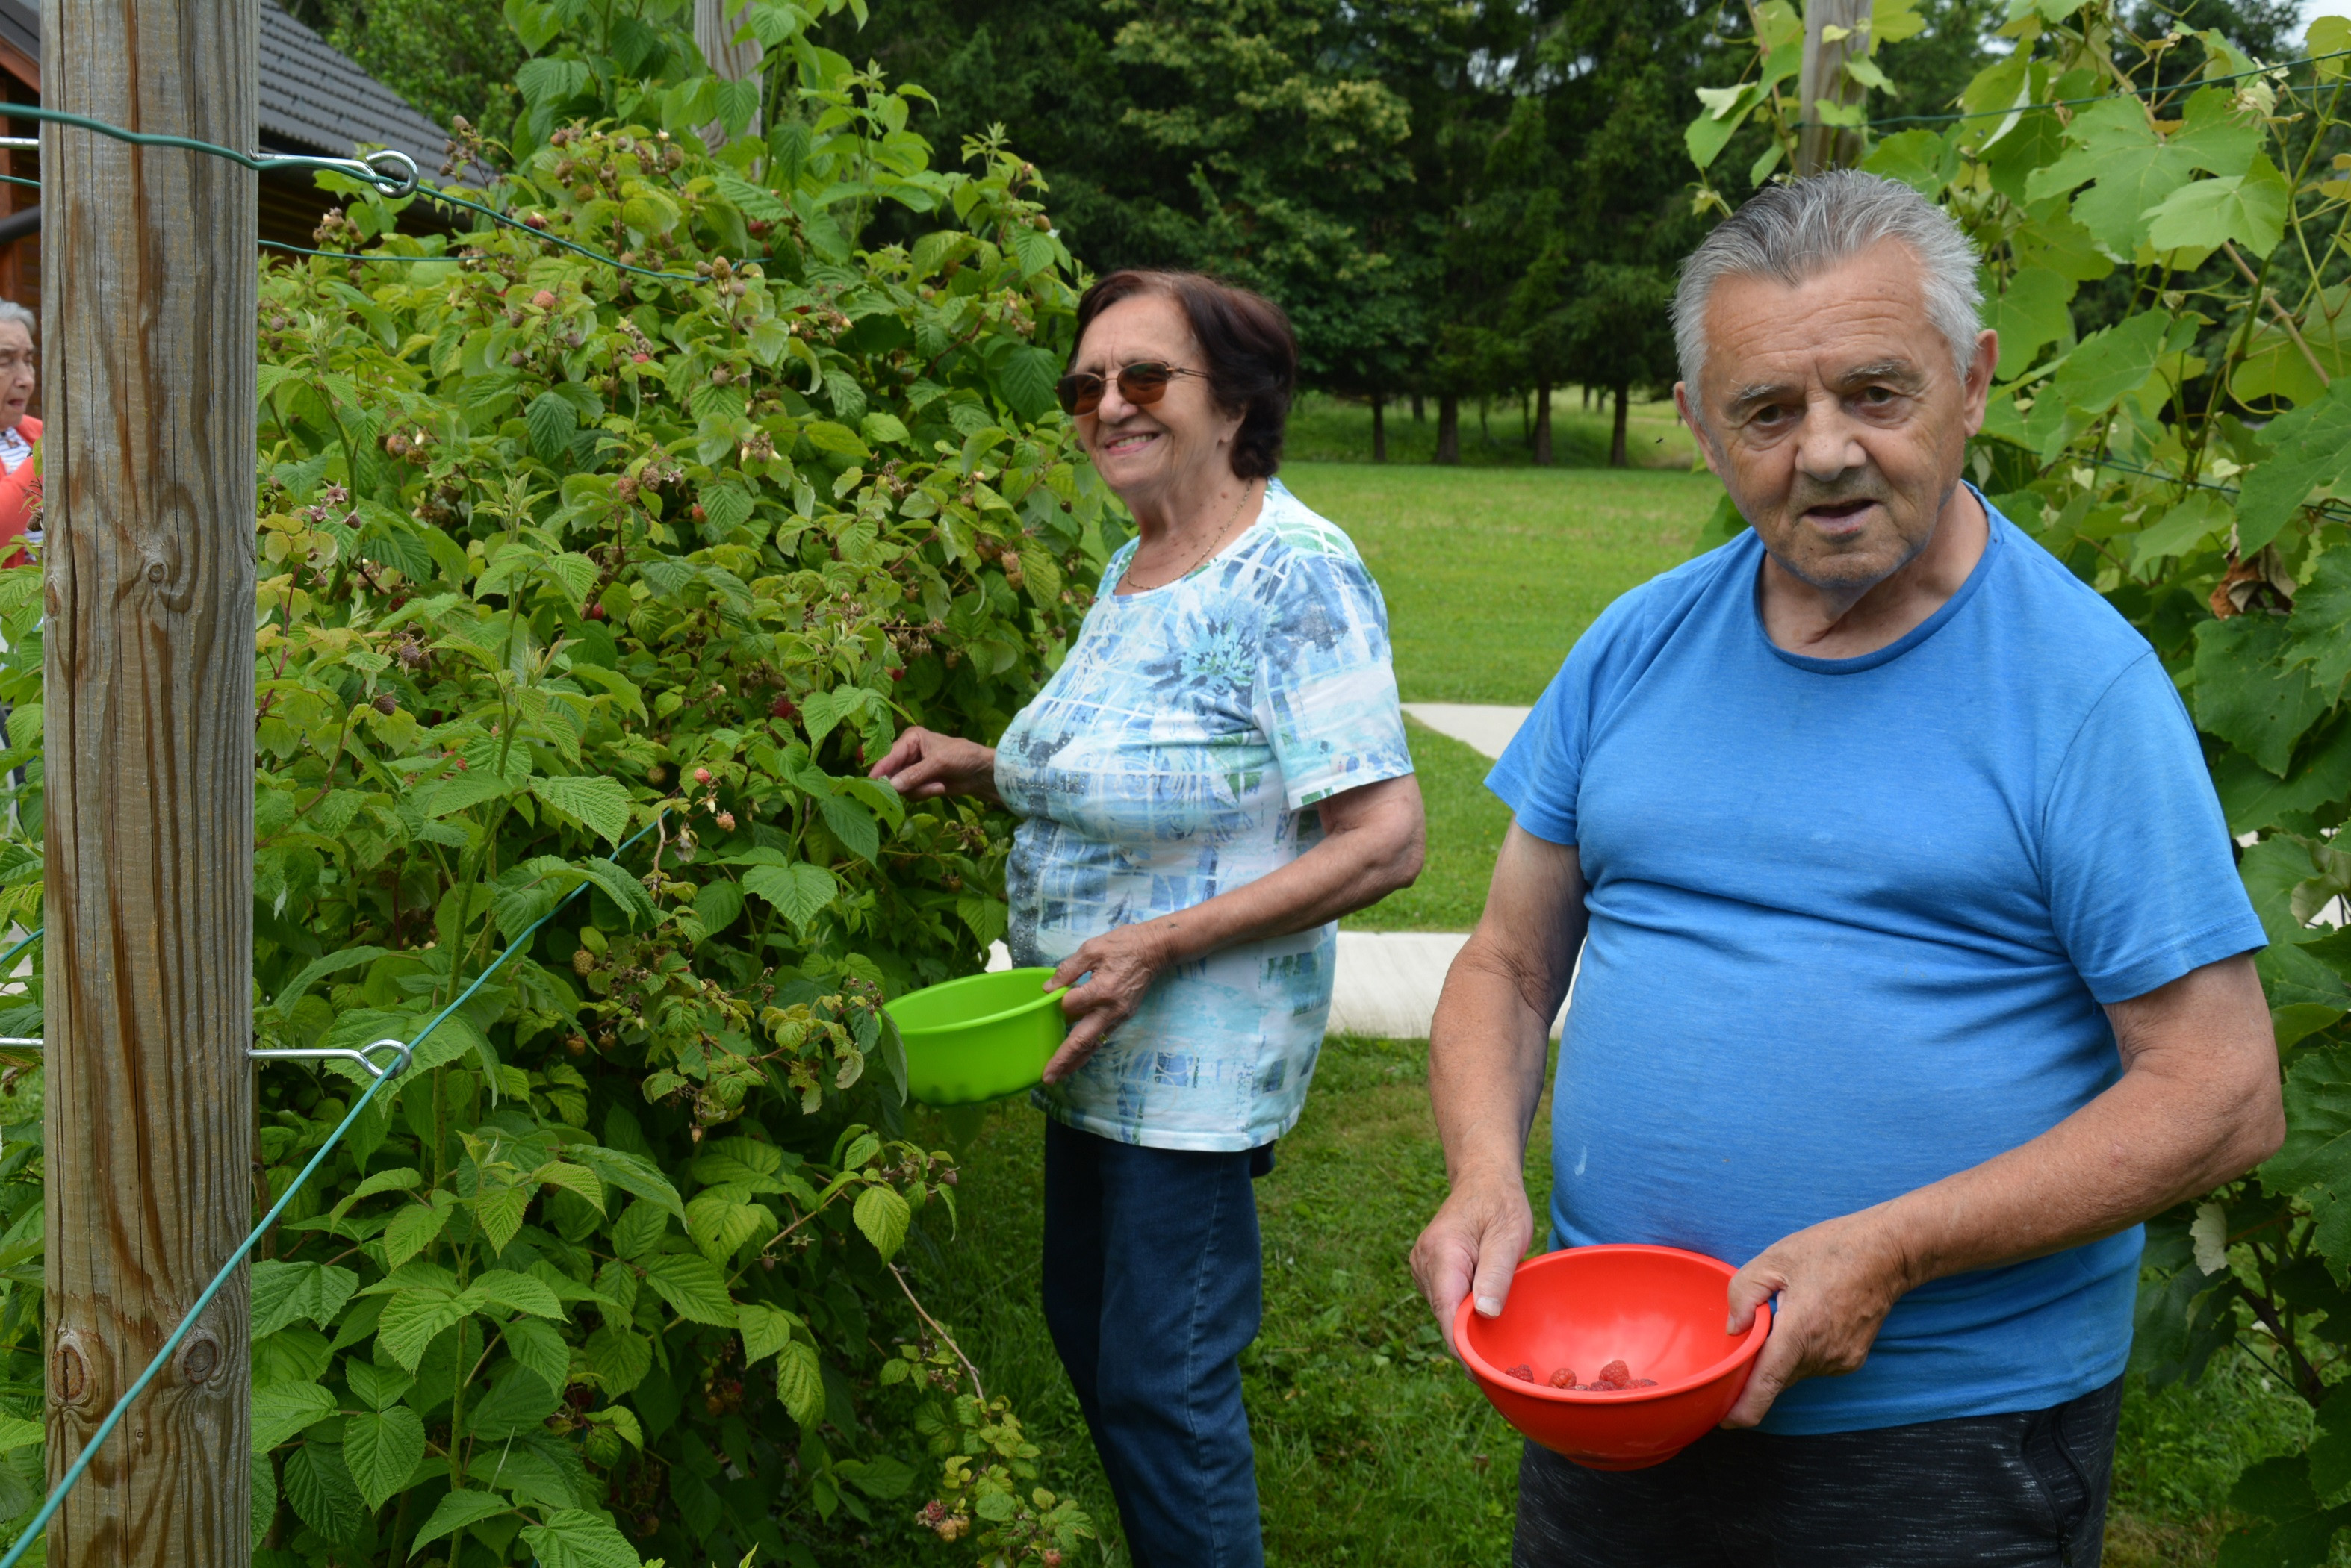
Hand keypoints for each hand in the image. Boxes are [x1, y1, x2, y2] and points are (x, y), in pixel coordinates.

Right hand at [867, 727, 998, 803]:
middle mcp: (907, 752)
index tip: (871, 784)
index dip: (879, 770)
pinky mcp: (918, 783)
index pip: (889, 755)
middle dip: (905, 783)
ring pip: (900, 786)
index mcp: (911, 738)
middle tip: (914, 788)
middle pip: (890, 773)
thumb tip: (891, 786)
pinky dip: (924, 793)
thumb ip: (914, 775)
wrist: (981, 772)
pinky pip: (911, 793)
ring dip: (919, 789)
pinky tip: (939, 788)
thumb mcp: (939, 763)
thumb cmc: (963, 757)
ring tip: (938, 785)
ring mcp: (912, 769)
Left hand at [1041, 923, 1172, 1083]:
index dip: (1060, 1000)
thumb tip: (1049, 989)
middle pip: (1083, 1040)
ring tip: (1059, 1075)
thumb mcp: (1092, 948)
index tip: (1057, 990)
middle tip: (1047, 1077)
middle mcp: (1111, 1010)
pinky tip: (1077, 1056)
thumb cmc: (1123, 945)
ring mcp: (1119, 1016)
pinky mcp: (1123, 1018)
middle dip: (1064, 1060)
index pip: (1070, 1005)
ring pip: (1094, 1045)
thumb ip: (1068, 969)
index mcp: (1102, 990)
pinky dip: (1089, 1049)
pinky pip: (1103, 1037)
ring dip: (1076, 1061)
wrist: (1155, 950)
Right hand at [1409, 1168, 1533, 1357]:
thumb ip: (1495, 1274)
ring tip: (1499, 1337)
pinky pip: (1446, 1301)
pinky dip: (1464, 1311)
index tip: (1483, 1375)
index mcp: (1441, 1255)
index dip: (1463, 1348)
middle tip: (1501, 1365)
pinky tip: (1486, 1313)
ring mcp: (1423, 1268)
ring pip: (1445, 1312)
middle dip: (1469, 1340)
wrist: (1483, 1180)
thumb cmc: (1500, 1205)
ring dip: (1468, 1325)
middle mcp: (1424, 1263)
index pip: (1447, 1314)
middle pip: (1445, 1317)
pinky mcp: (1429, 1271)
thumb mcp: (1507, 1236)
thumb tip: (1484, 1314)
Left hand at [1720, 1208, 1915, 1427]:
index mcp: (1800, 1330)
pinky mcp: (1851, 1361)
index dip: (1742, 1409)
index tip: (1723, 1420)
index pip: (1767, 1384)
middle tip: (1749, 1334)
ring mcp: (1840, 1361)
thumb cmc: (1829, 1250)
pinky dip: (1801, 1352)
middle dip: (1756, 1368)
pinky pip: (1812, 1366)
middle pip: (1776, 1379)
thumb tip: (1734, 1331)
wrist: (1886, 1254)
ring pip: (1794, 1373)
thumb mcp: (1774, 1260)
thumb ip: (1743, 1295)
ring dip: (1781, 1356)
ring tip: (1787, 1314)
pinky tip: (1807, 1320)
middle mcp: (1823, 1354)